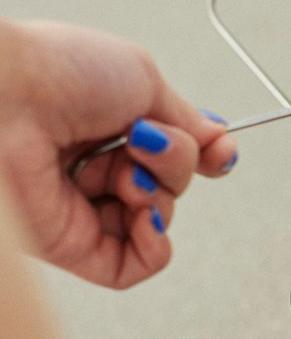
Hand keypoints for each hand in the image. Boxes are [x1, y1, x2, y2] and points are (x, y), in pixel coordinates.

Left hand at [0, 19, 237, 288]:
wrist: (4, 96)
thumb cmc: (58, 72)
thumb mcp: (145, 81)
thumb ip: (188, 121)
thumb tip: (221, 144)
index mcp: (106, 124)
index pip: (170, 153)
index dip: (201, 154)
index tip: (219, 149)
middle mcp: (92, 166)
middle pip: (170, 185)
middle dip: (173, 164)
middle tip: (142, 140)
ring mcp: (81, 206)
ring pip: (157, 220)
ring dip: (159, 195)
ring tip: (126, 172)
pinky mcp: (70, 244)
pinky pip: (133, 266)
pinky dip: (155, 246)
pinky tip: (146, 218)